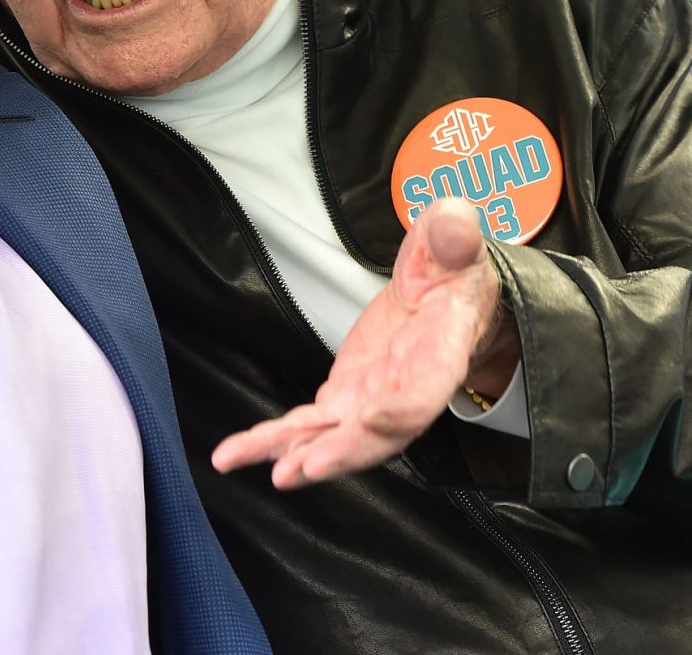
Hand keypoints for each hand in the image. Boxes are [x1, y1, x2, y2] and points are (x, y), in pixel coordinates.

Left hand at [211, 197, 516, 488]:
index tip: (375, 415)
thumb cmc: (453, 273)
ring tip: (253, 462)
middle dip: (339, 452)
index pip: (425, 393)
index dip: (403, 410)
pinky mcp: (343, 398)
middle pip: (375, 434)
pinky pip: (307, 426)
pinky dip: (273, 441)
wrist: (446, 298)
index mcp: (438, 354)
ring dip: (295, 454)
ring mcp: (371, 400)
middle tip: (299, 468)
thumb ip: (452, 235)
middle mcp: (404, 390)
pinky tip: (236, 454)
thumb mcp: (455, 243)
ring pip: (334, 437)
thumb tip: (452, 223)